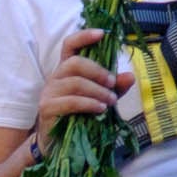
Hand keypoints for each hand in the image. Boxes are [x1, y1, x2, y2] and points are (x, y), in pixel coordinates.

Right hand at [31, 26, 131, 149]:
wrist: (59, 142)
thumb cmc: (80, 114)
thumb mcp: (101, 97)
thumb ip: (115, 87)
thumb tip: (130, 76)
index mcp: (67, 69)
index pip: (70, 45)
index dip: (84, 36)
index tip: (102, 34)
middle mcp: (55, 77)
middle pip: (75, 62)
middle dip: (98, 71)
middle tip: (113, 83)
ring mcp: (49, 92)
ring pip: (75, 82)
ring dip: (97, 91)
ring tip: (110, 101)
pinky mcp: (47, 108)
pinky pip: (70, 101)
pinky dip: (89, 103)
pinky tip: (100, 109)